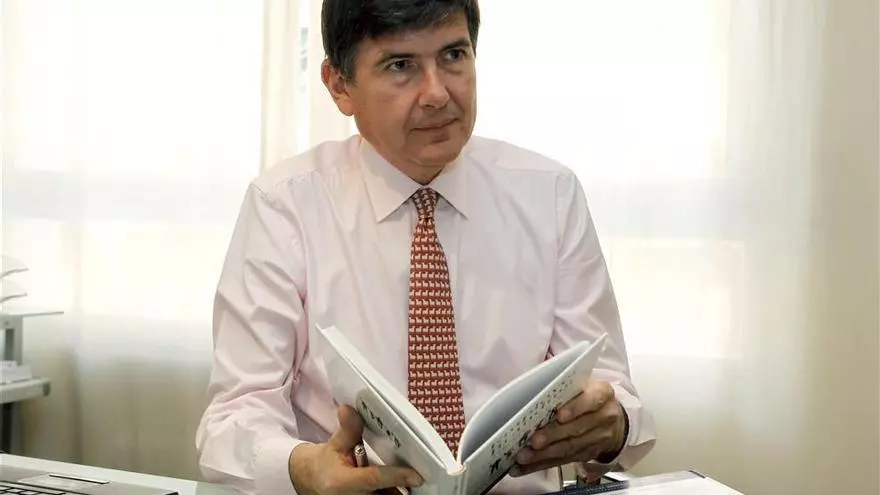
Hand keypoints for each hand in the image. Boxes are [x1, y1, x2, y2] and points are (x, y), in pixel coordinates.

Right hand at [289, 405, 423, 494]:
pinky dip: (395, 491)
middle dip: (403, 486)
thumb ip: (347, 429)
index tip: (418, 475)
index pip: (374, 479)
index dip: (397, 477)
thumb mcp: (334, 444)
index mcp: (342, 483)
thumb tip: (349, 408)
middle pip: (386, 494)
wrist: (312, 481)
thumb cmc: (326, 463)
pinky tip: (405, 482)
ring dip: (401, 490)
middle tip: (422, 472)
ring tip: (414, 477)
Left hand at [511, 380, 625, 477]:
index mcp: (602, 393)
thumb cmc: (589, 397)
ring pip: (570, 447)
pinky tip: (528, 465)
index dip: (574, 408)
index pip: (591, 400)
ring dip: (544, 454)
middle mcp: (604, 416)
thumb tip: (533, 393)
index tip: (559, 415)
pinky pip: (565, 460)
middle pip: (577, 428)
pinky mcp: (589, 454)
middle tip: (533, 441)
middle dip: (552, 436)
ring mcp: (599, 438)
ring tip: (525, 456)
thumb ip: (565, 389)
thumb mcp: (584, 386)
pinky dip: (544, 463)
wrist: (614, 420)